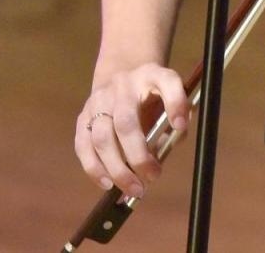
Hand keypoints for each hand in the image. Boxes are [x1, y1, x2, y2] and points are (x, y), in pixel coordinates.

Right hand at [74, 63, 190, 197]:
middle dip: (138, 155)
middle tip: (152, 178)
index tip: (181, 126)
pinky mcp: (83, 116)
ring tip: (134, 189)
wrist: (122, 77)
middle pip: (126, 121)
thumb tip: (168, 148)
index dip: (175, 103)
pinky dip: (94, 167)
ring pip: (101, 137)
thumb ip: (175, 122)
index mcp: (152, 75)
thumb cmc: (153, 97)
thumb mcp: (169, 101)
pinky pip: (83, 145)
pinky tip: (108, 183)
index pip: (167, 82)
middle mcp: (123, 85)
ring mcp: (99, 100)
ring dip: (117, 168)